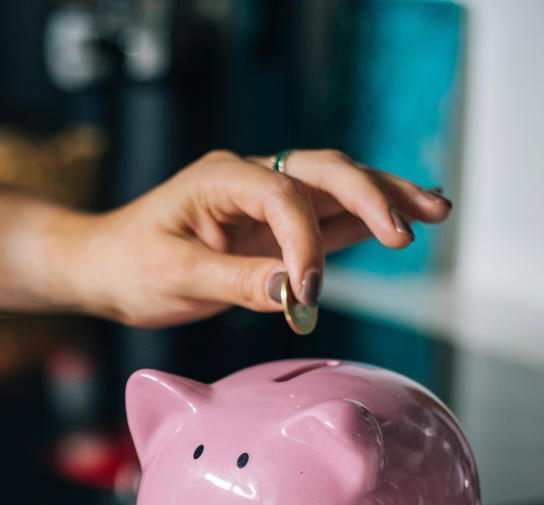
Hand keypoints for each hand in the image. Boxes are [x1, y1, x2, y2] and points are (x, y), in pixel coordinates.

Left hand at [50, 149, 452, 327]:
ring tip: (436, 211)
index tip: (309, 292)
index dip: (305, 244)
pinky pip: (327, 219)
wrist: (106, 268)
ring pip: (336, 189)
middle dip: (373, 194)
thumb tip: (292, 290)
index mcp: (221, 179)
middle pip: (324, 172)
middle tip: (412, 224)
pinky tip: (403, 226)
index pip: (283, 197)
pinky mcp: (274, 228)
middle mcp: (250, 179)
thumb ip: (234, 282)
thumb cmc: (130, 266)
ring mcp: (266, 201)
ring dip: (384, 200)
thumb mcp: (174, 277)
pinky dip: (364, 223)